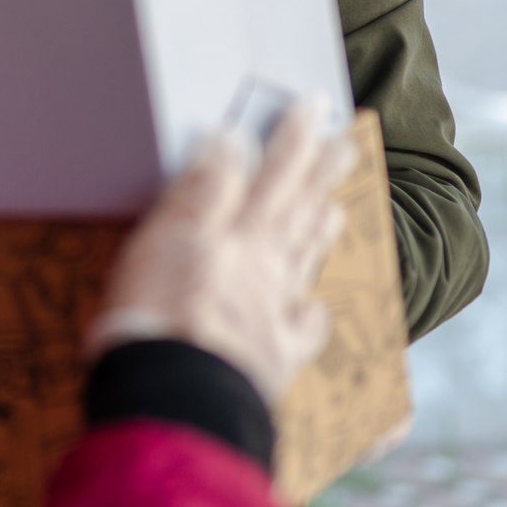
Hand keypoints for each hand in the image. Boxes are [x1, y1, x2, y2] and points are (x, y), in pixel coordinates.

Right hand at [90, 97, 354, 402]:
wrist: (177, 400)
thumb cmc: (161, 317)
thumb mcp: (170, 236)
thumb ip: (204, 188)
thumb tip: (232, 139)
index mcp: (239, 236)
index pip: (272, 175)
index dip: (293, 138)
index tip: (315, 106)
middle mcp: (263, 270)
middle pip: (296, 213)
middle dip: (318, 174)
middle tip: (345, 143)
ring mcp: (270, 316)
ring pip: (302, 262)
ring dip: (318, 229)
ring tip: (336, 206)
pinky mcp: (267, 360)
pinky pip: (299, 332)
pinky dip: (310, 317)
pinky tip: (316, 312)